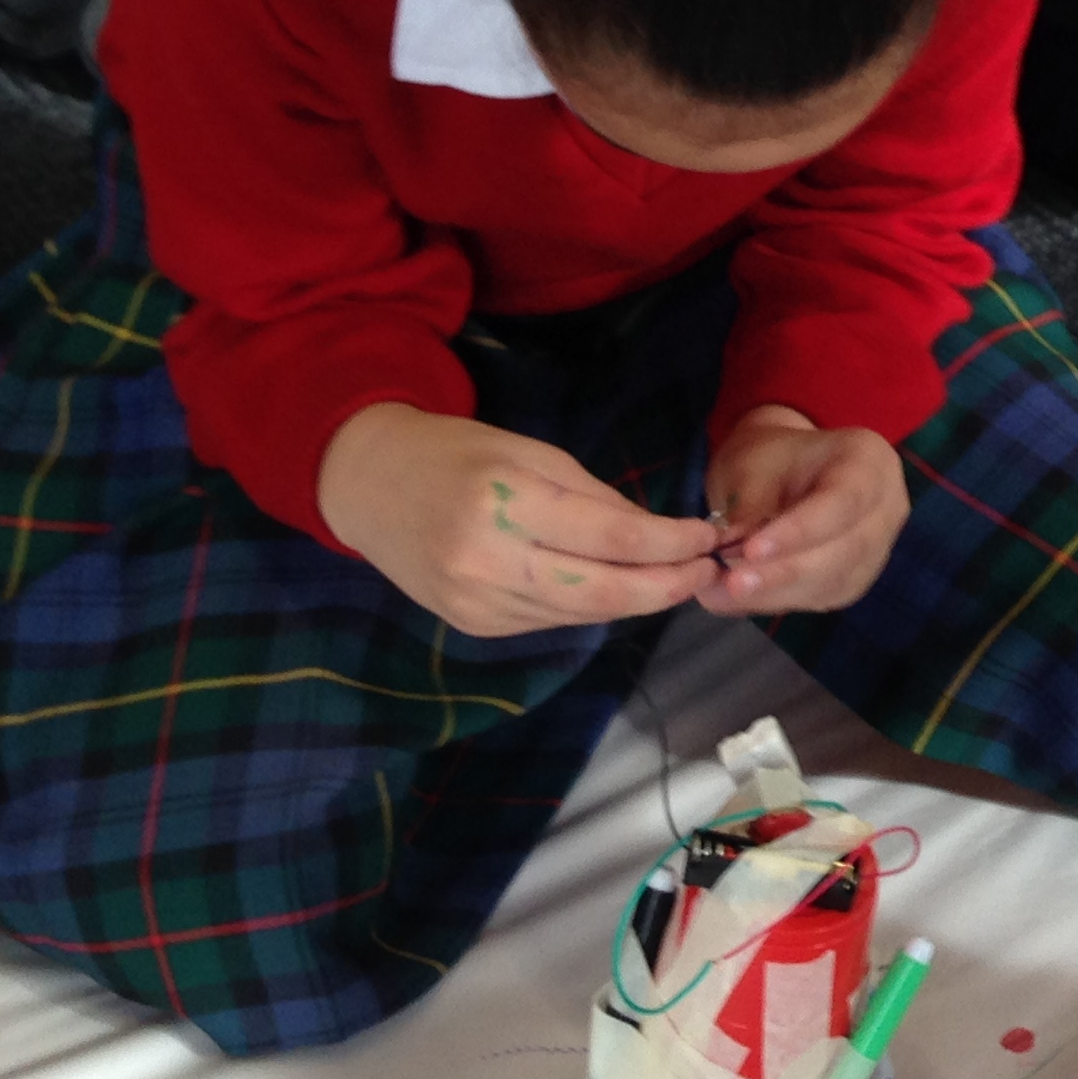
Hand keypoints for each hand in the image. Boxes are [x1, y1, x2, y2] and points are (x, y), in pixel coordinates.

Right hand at [319, 403, 723, 638]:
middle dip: (666, 587)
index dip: (670, 544)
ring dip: (635, 599)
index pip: (612, 537)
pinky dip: (591, 606)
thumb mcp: (531, 452)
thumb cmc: (458, 454)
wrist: (370, 486)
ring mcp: (477, 603)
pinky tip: (616, 588)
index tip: (708, 538)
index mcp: (507, 503)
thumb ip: (593, 495)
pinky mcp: (473, 626)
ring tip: (674, 579)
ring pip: (582, 613)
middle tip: (707, 573)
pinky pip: (551, 620)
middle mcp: (489, 562)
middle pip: (604, 592)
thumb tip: (655, 534)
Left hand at [695, 407, 910, 616]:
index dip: (799, 531)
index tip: (751, 550)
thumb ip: (748, 507)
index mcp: (870, 461)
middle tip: (732, 582)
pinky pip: (820, 597)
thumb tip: (731, 553)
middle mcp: (886, 507)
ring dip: (776, 592)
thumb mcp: (754, 465)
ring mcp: (876, 548)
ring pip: (832, 581)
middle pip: (844, 549)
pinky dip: (777, 600)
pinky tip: (739, 598)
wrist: (782, 474)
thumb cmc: (771, 459)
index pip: (843, 502)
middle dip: (784, 570)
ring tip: (723, 592)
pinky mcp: (855, 579)